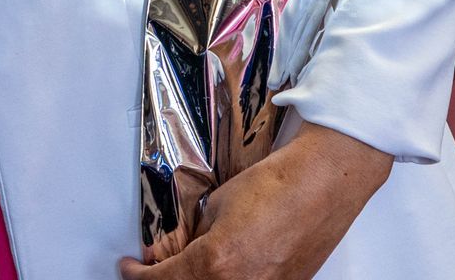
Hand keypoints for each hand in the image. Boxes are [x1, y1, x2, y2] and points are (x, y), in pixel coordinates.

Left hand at [119, 123, 391, 279]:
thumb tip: (180, 251)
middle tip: (153, 268)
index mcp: (216, 263)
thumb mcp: (217, 206)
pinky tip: (222, 268)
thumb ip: (196, 236)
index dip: (139, 276)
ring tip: (186, 265)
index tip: (131, 268)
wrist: (323, 184)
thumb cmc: (277, 186)